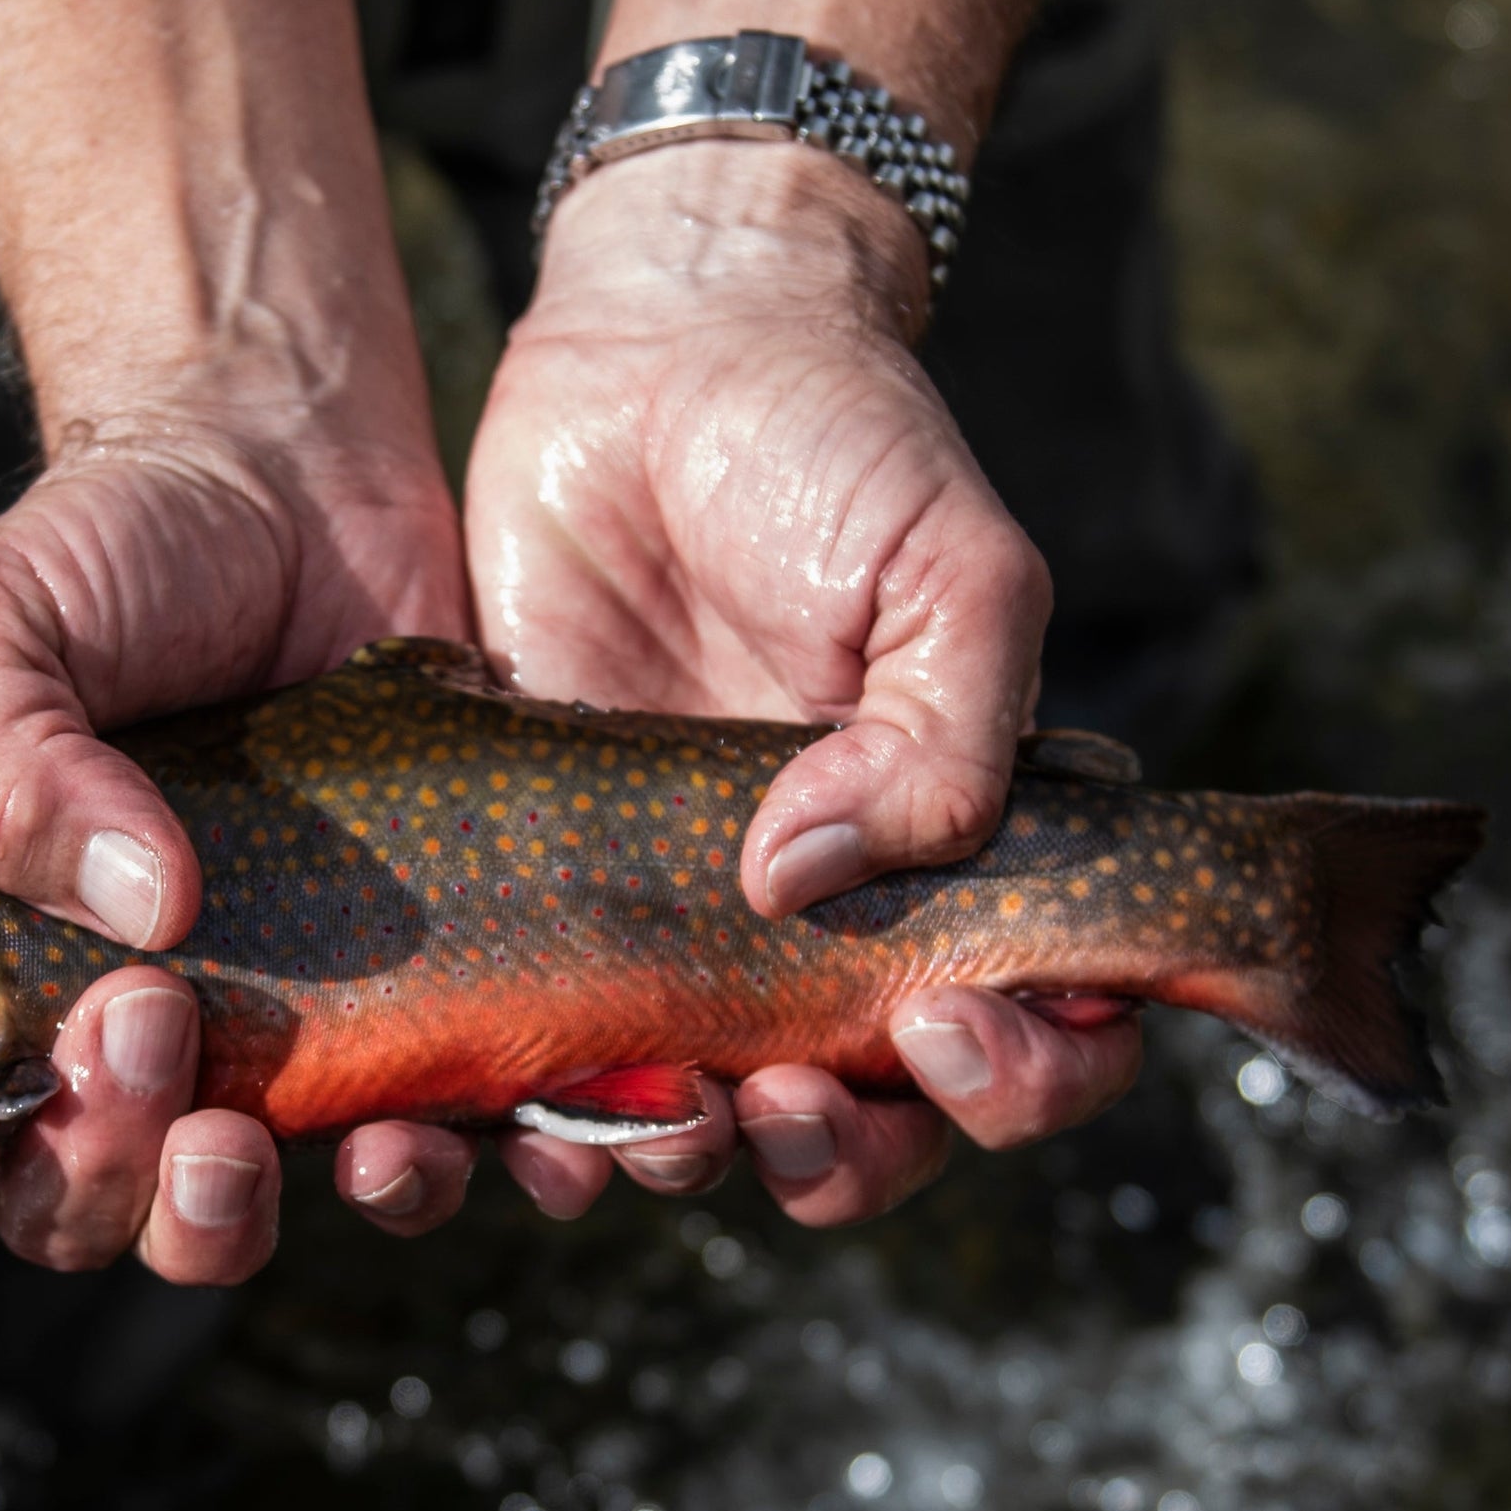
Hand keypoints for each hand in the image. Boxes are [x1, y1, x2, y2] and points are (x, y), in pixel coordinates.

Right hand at [0, 360, 485, 1282]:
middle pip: (58, 1204)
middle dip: (90, 1165)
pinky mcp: (387, 1020)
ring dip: (222, 1214)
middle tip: (145, 1017)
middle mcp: (87, 1027)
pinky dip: (417, 1184)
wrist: (305, 483)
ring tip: (252, 1125)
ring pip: (209, 1220)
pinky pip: (401, 1163)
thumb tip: (139, 915)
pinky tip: (433, 1132)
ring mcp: (245, 1037)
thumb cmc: (111, 551)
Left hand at [465, 141, 1142, 1220]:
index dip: (1010, 1083)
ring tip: (633, 1127)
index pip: (1030, 1043)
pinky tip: (480, 1111)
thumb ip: (947, 733)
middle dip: (828, 1157)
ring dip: (667, 1164)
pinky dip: (505, 1113)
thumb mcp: (950, 567)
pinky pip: (524, 1050)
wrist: (655, 346)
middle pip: (859, 1129)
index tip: (939, 1025)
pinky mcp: (530, 893)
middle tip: (773, 1103)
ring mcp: (673, 919)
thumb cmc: (839, 444)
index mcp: (962, 866)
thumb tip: (809, 883)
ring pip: (687, 1124)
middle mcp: (829, 924)